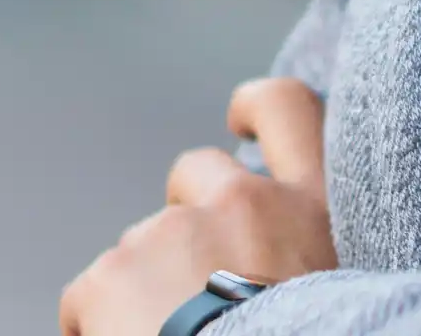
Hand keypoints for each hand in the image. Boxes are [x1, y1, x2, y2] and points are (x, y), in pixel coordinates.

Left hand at [59, 78, 334, 335]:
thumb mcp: (332, 288)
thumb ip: (299, 255)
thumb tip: (265, 271)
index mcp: (312, 210)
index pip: (289, 109)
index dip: (256, 106)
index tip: (237, 116)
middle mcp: (247, 201)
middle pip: (198, 171)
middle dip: (185, 214)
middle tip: (189, 285)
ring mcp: (176, 231)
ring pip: (140, 244)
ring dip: (144, 284)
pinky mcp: (114, 272)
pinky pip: (88, 295)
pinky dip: (94, 326)